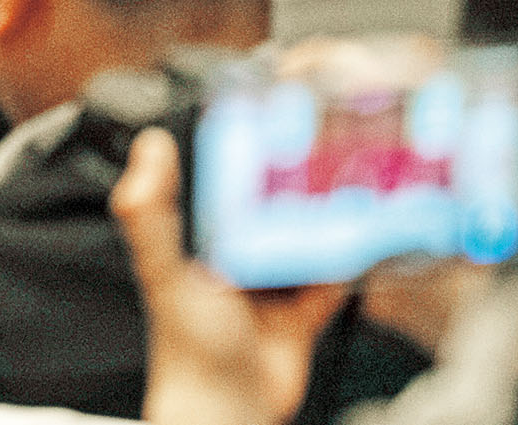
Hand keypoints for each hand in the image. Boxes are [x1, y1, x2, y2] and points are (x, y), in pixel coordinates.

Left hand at [113, 127, 347, 424]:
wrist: (229, 408)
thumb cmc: (188, 345)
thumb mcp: (166, 269)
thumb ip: (151, 213)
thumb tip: (149, 146)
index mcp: (194, 237)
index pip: (218, 182)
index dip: (242, 154)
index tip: (269, 120)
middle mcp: (230, 254)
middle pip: (268, 205)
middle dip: (293, 183)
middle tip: (325, 151)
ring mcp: (267, 280)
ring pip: (304, 235)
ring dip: (327, 217)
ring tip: (354, 185)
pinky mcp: (301, 310)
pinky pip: (332, 277)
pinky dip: (352, 259)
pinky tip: (368, 237)